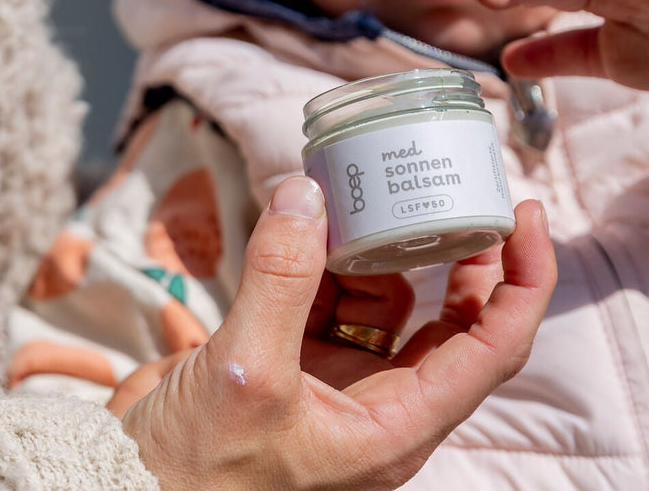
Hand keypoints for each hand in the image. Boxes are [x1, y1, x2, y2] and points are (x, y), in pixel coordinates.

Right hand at [122, 175, 554, 490]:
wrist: (123, 490)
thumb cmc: (196, 477)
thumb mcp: (246, 374)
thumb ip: (280, 277)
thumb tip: (306, 193)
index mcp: (397, 425)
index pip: (494, 347)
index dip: (523, 281)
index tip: (526, 216)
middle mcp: (380, 402)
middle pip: (454, 317)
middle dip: (464, 251)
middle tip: (464, 187)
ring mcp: (337, 379)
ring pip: (390, 296)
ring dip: (384, 242)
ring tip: (374, 191)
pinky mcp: (294, 358)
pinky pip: (331, 293)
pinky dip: (328, 254)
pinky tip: (313, 220)